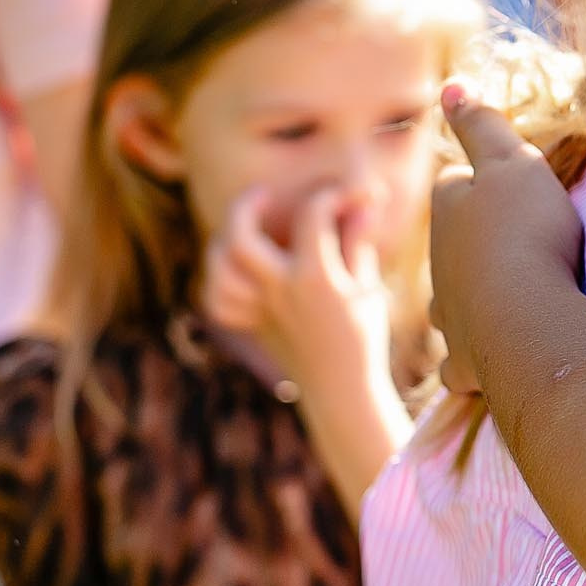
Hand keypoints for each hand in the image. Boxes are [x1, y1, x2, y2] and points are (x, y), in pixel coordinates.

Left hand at [203, 185, 391, 414]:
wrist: (341, 391)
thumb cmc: (363, 335)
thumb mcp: (367, 286)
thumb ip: (357, 242)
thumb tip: (362, 202)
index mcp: (317, 278)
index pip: (313, 215)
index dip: (332, 195)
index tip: (346, 197)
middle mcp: (282, 290)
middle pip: (241, 237)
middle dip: (247, 206)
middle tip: (264, 194)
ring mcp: (261, 309)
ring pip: (220, 266)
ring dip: (227, 240)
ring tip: (246, 228)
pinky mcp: (251, 323)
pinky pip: (218, 300)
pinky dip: (220, 281)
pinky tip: (237, 268)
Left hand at [430, 83, 584, 400]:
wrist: (524, 315)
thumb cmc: (524, 232)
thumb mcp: (513, 163)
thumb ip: (482, 125)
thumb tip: (449, 85)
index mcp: (448, 210)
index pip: (452, 185)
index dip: (475, 184)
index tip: (502, 190)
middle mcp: (438, 264)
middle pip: (449, 247)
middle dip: (468, 246)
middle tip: (507, 245)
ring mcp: (450, 315)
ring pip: (448, 304)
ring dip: (466, 301)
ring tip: (497, 302)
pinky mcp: (465, 361)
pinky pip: (461, 362)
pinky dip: (470, 360)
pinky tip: (488, 359)